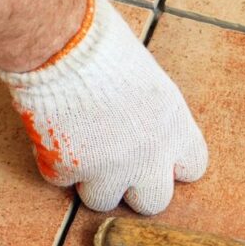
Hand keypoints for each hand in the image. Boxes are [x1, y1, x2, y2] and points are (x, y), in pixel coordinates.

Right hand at [0, 0, 207, 213]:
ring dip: (89, 180)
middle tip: (113, 165)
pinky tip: (52, 128)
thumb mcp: (149, 79)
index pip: (193, 168)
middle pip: (153, 202)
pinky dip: (53, 161)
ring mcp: (109, 167)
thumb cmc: (104, 44)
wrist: (60, 43)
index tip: (153, 154)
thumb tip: (143, 129)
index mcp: (175, 127)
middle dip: (133, 188)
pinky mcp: (69, 169)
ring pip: (102, 200)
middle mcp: (149, 154)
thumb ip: (153, 115)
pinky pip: (59, 179)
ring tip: (77, 144)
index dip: (170, 165)